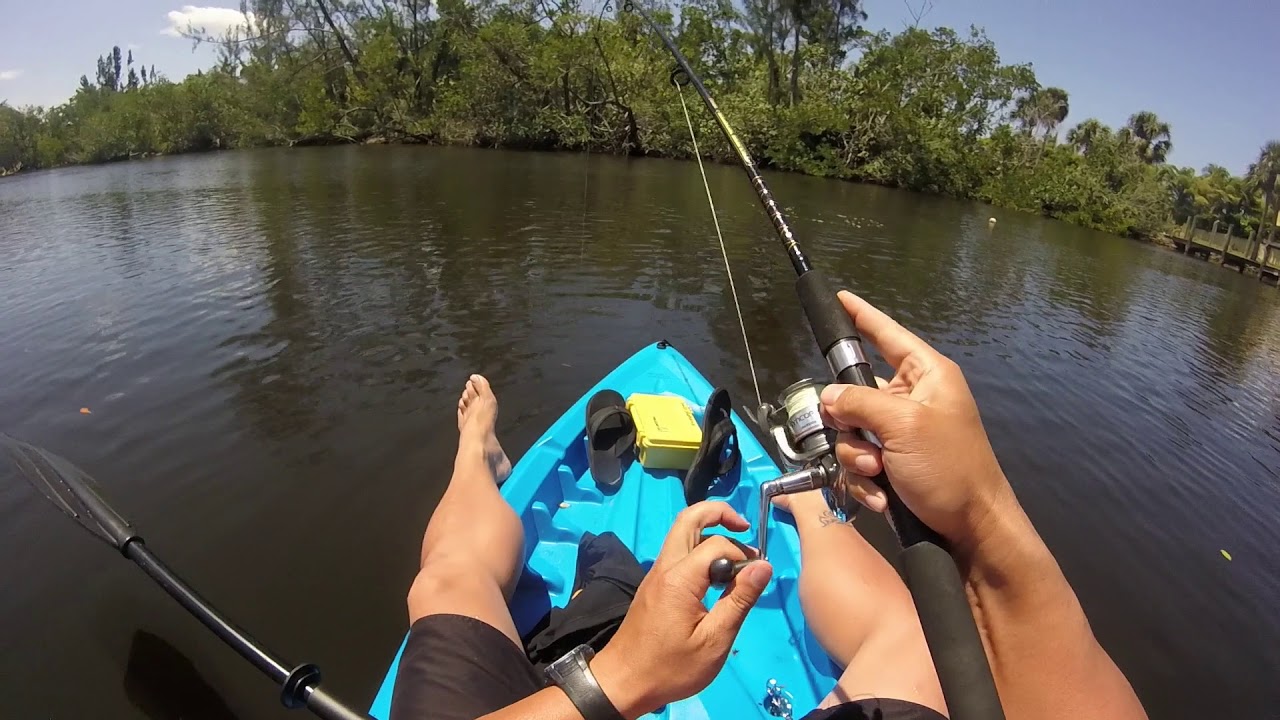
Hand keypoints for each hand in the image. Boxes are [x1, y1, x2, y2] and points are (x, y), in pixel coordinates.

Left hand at [591, 502, 772, 717]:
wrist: (622, 683)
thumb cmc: (670, 668)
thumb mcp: (714, 641)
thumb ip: (739, 600)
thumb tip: (764, 565)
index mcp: (680, 578)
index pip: (718, 544)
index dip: (744, 554)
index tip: (758, 575)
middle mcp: (665, 567)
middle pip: (688, 518)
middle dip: (719, 513)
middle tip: (745, 527)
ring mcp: (656, 574)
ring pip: (681, 533)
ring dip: (709, 531)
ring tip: (736, 554)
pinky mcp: (654, 586)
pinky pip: (677, 553)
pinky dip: (699, 549)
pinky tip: (716, 575)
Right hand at [821, 291, 1016, 551]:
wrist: (971, 528)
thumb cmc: (949, 467)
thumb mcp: (904, 425)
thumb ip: (860, 402)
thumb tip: (828, 398)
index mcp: (926, 376)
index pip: (888, 335)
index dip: (863, 316)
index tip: (840, 298)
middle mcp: (911, 399)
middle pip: (854, 393)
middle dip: (851, 425)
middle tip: (867, 446)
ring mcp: (900, 434)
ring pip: (850, 433)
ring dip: (857, 458)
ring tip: (880, 476)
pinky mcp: (892, 464)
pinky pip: (858, 462)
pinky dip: (864, 481)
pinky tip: (881, 496)